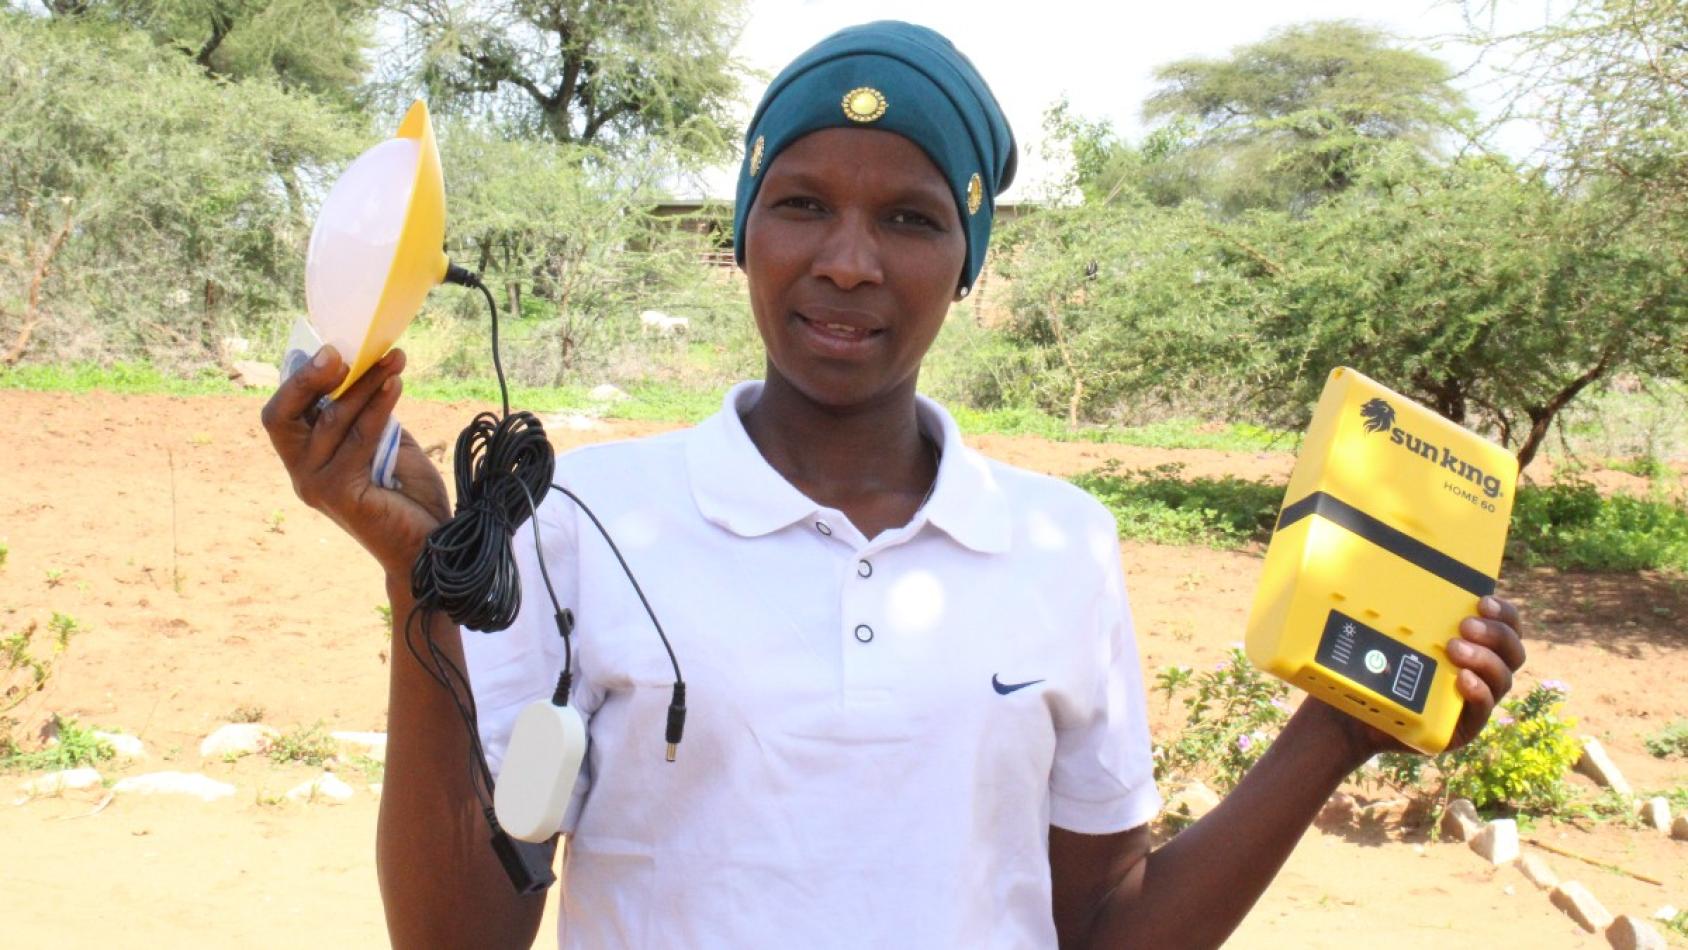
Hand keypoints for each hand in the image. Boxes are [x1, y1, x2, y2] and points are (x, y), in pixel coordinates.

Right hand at [260, 346, 450, 577]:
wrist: (433, 546)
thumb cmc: (410, 496)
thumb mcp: (384, 445)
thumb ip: (366, 416)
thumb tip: (366, 370)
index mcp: (306, 460)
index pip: (282, 414)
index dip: (300, 380)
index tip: (334, 349)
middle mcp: (301, 474)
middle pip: (281, 416)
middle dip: (308, 378)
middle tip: (345, 351)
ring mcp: (315, 486)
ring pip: (331, 420)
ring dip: (364, 384)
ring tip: (394, 360)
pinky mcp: (338, 493)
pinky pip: (357, 438)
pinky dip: (379, 407)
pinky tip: (395, 385)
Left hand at [1315, 595, 1525, 758]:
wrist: (1353, 710)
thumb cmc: (1377, 664)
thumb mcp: (1393, 631)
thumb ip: (1406, 606)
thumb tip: (1393, 557)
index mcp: (1476, 645)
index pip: (1508, 626)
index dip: (1504, 613)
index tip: (1482, 600)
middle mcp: (1483, 672)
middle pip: (1513, 652)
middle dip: (1495, 635)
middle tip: (1464, 626)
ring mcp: (1475, 701)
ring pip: (1502, 679)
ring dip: (1484, 660)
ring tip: (1455, 650)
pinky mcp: (1462, 727)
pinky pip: (1481, 711)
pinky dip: (1477, 694)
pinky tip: (1462, 680)